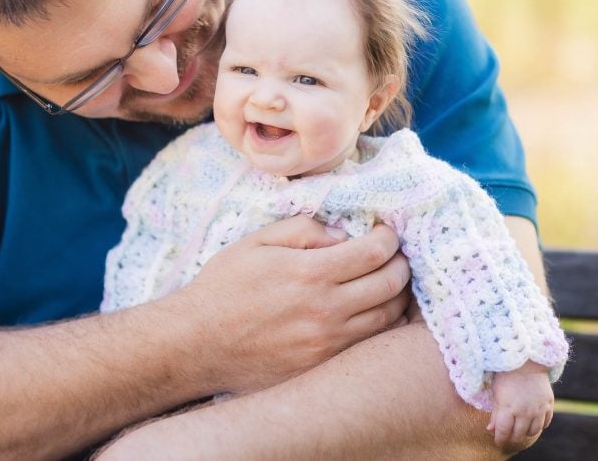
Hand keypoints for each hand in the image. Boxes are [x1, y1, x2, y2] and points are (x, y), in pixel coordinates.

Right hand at [176, 216, 410, 393]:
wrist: (195, 343)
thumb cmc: (223, 287)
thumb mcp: (258, 242)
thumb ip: (304, 230)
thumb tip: (343, 235)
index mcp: (310, 273)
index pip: (375, 252)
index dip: (389, 237)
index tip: (386, 232)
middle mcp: (325, 311)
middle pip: (391, 285)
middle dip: (401, 264)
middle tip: (395, 255)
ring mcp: (326, 344)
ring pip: (387, 319)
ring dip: (397, 297)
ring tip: (389, 282)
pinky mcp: (321, 367)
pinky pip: (367, 345)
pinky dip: (380, 326)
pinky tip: (373, 311)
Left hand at [487, 361, 553, 446]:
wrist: (526, 360)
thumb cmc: (506, 374)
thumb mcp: (496, 393)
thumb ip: (495, 413)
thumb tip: (490, 429)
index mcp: (508, 408)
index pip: (504, 432)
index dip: (500, 439)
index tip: (498, 441)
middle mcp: (524, 412)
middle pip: (519, 434)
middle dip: (512, 437)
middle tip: (509, 436)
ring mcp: (538, 408)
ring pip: (533, 431)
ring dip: (526, 432)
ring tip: (521, 430)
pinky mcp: (548, 403)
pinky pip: (546, 422)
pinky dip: (540, 425)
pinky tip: (534, 422)